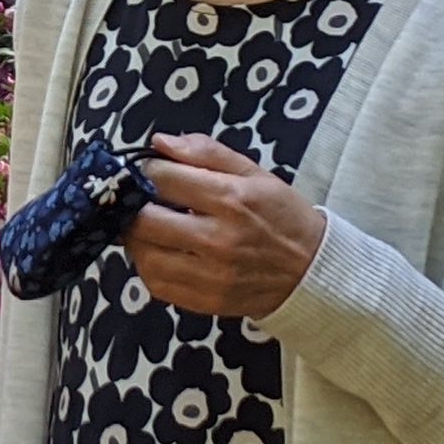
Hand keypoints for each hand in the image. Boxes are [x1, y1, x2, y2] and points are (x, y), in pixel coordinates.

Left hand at [125, 134, 325, 319]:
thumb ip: (206, 152)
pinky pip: (157, 284)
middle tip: (136, 200)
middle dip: (132, 206)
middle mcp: (217, 239)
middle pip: (145, 221)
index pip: (163, 178)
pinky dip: (148, 266)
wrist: (311, 270)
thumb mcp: (253, 173)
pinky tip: (160, 252)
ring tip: (147, 227)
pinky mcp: (205, 301)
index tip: (146, 171)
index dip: (145, 170)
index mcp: (230, 199)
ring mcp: (210, 275)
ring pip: (145, 256)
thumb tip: (159, 142)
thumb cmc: (281, 215)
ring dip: (136, 239)